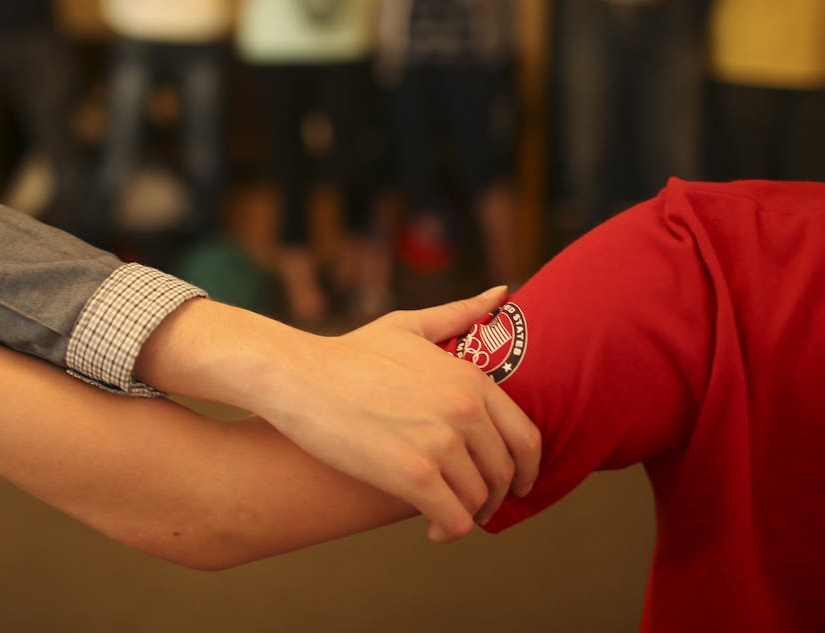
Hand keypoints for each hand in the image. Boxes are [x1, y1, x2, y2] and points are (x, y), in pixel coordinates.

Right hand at [259, 287, 539, 542]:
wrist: (298, 376)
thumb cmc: (349, 353)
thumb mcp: (409, 326)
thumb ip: (460, 314)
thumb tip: (503, 292)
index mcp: (472, 378)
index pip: (525, 438)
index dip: (526, 469)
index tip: (516, 484)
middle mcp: (464, 409)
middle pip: (504, 473)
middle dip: (496, 497)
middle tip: (477, 506)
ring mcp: (441, 443)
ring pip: (479, 500)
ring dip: (469, 515)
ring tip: (448, 516)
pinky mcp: (413, 476)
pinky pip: (454, 520)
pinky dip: (450, 531)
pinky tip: (434, 530)